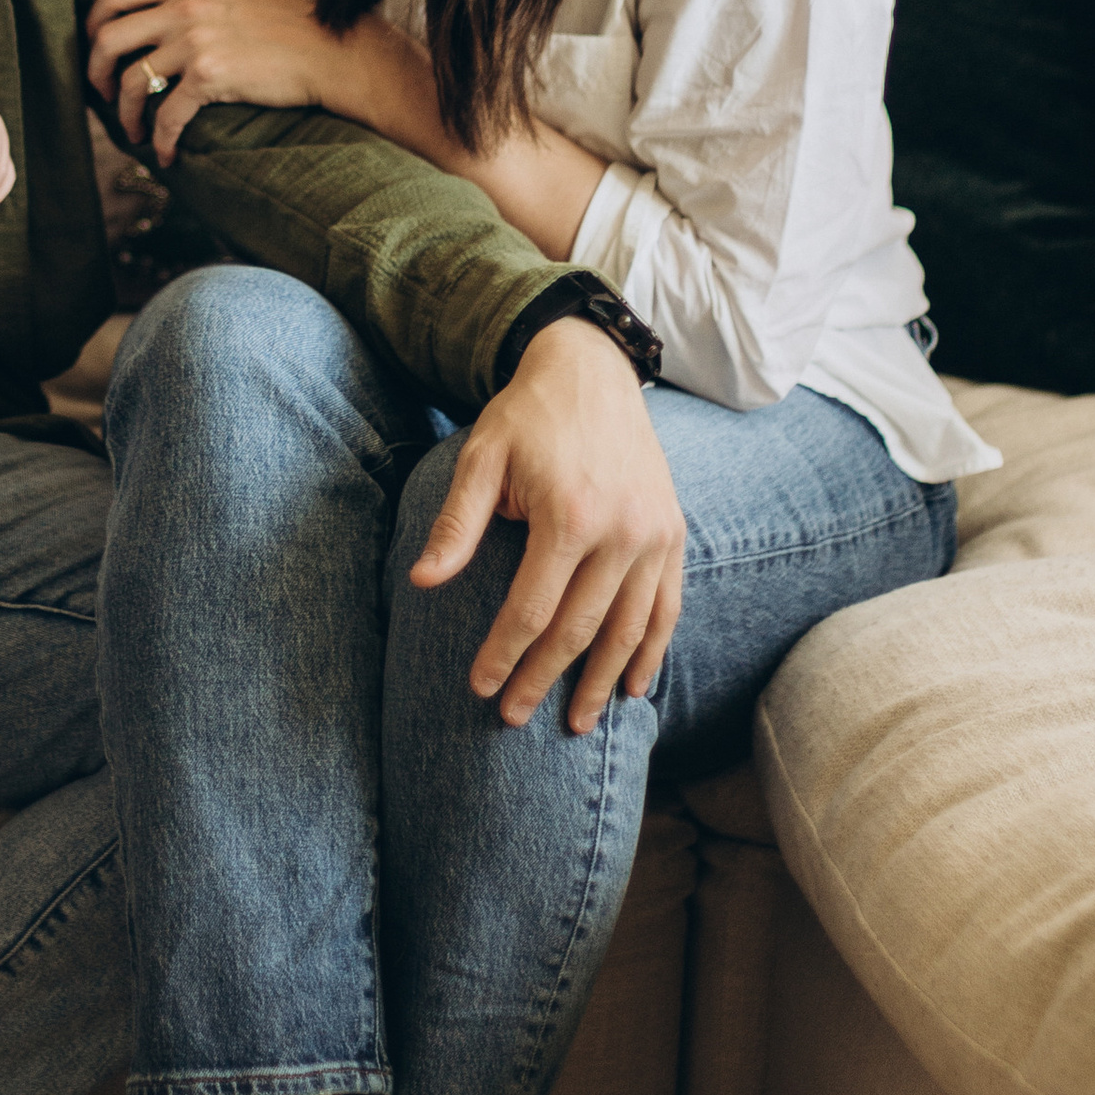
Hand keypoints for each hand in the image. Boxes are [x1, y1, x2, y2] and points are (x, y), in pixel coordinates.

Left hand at [83, 0, 331, 161]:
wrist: (339, 49)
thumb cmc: (303, 5)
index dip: (93, 21)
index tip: (94, 43)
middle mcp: (186, 8)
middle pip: (109, 38)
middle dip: (95, 71)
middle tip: (102, 92)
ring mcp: (197, 43)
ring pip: (133, 81)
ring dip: (124, 113)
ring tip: (132, 129)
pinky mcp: (213, 79)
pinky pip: (168, 114)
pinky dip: (159, 138)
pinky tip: (164, 152)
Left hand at [410, 320, 685, 734]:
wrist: (592, 370)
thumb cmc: (526, 417)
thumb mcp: (480, 458)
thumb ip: (456, 524)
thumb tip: (421, 582)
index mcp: (569, 515)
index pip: (531, 610)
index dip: (504, 655)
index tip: (481, 689)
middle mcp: (621, 531)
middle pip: (580, 629)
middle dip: (545, 680)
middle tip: (515, 718)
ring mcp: (655, 534)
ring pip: (629, 629)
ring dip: (602, 682)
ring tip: (579, 724)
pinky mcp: (673, 532)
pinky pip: (667, 607)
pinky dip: (651, 651)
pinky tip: (634, 685)